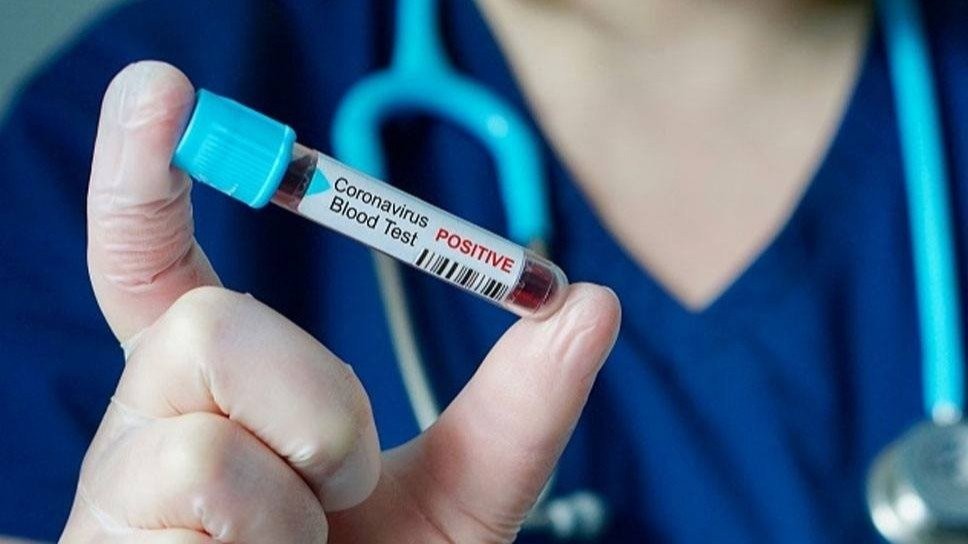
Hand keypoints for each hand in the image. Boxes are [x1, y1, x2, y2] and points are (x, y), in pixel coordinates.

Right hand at [61, 61, 620, 542]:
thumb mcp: (462, 503)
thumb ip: (519, 411)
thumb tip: (589, 301)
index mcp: (226, 397)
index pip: (156, 267)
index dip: (144, 175)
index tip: (160, 93)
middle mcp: (155, 425)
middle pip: (203, 321)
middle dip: (310, 398)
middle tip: (340, 481)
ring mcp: (117, 490)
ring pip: (200, 408)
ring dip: (298, 483)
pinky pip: (198, 486)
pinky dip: (267, 535)